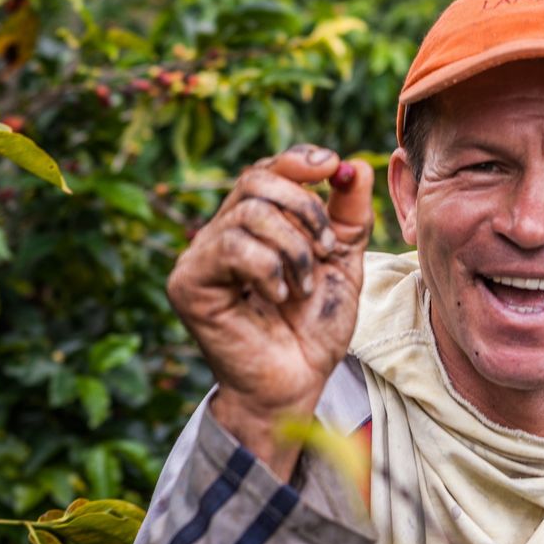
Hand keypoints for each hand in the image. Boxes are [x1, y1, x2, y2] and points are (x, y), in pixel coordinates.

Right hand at [166, 144, 373, 479]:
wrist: (297, 383)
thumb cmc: (313, 329)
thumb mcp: (344, 263)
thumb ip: (348, 215)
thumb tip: (354, 167)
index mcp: (252, 225)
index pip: (266, 170)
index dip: (298, 160)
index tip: (334, 165)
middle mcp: (220, 234)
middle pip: (256, 180)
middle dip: (305, 208)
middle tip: (328, 249)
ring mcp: (199, 258)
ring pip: (248, 213)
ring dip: (293, 248)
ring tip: (303, 285)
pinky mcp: (188, 284)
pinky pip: (231, 247)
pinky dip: (268, 268)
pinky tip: (279, 296)